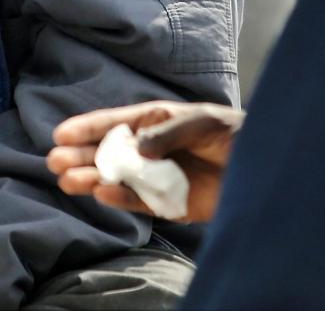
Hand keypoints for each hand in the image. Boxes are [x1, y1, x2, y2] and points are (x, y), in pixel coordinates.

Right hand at [47, 101, 243, 222]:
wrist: (270, 169)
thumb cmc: (237, 134)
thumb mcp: (203, 121)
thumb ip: (167, 131)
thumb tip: (135, 147)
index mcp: (156, 121)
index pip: (115, 123)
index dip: (87, 128)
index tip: (60, 134)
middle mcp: (152, 149)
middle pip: (109, 152)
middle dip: (81, 155)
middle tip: (54, 161)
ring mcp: (159, 176)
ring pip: (117, 178)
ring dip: (92, 178)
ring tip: (68, 180)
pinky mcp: (171, 203)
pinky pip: (139, 201)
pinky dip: (120, 199)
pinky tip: (102, 193)